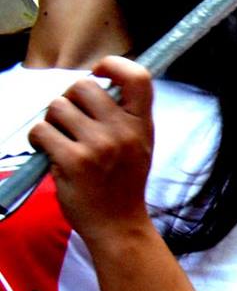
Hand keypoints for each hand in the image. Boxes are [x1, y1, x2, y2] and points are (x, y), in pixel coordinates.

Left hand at [30, 58, 154, 240]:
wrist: (118, 225)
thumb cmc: (122, 184)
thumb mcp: (139, 145)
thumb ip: (123, 115)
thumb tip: (92, 82)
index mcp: (142, 125)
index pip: (138, 77)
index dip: (113, 65)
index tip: (99, 73)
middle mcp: (123, 132)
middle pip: (83, 86)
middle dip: (70, 100)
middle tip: (73, 121)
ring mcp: (98, 146)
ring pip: (57, 107)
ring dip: (53, 122)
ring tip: (64, 141)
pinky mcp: (72, 161)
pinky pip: (41, 131)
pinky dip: (39, 140)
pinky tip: (52, 154)